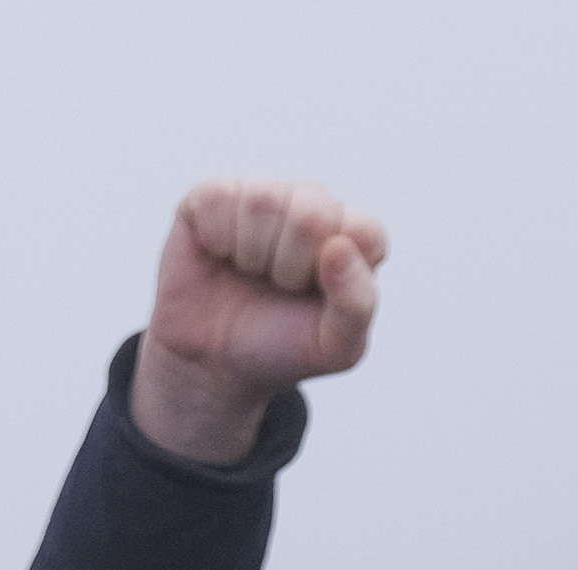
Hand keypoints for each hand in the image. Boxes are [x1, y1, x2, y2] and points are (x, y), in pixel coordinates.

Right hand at [133, 178, 387, 465]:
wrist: (214, 365)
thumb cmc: (280, 347)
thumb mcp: (334, 349)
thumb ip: (357, 305)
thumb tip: (337, 246)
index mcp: (354, 235)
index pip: (363, 233)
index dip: (332, 276)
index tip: (313, 299)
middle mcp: (314, 205)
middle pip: (310, 215)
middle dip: (288, 268)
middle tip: (277, 289)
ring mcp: (266, 195)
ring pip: (262, 203)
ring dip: (251, 255)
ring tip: (249, 273)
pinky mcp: (215, 196)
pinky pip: (217, 200)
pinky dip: (215, 239)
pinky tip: (220, 255)